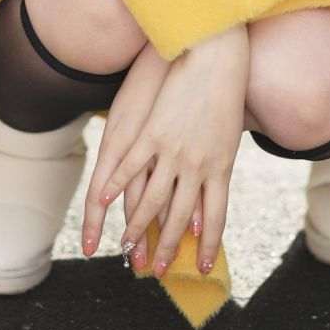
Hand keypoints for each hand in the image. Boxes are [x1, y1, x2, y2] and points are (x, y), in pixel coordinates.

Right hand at [89, 28, 249, 276]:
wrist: (214, 58)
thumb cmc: (224, 96)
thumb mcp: (227, 140)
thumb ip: (215, 176)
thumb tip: (205, 212)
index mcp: (221, 168)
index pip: (214, 218)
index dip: (206, 245)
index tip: (198, 268)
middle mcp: (198, 165)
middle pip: (180, 216)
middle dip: (167, 246)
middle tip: (156, 271)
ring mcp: (173, 150)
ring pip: (151, 197)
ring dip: (137, 226)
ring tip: (126, 247)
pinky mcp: (152, 133)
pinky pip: (130, 166)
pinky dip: (115, 185)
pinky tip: (102, 201)